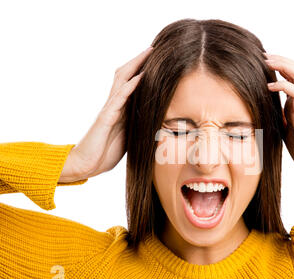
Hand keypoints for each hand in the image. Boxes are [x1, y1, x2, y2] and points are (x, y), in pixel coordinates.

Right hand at [59, 46, 152, 182]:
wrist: (86, 165)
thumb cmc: (106, 152)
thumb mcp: (128, 137)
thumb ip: (137, 125)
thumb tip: (155, 121)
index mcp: (120, 109)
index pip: (131, 83)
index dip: (142, 70)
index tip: (157, 60)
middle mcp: (114, 105)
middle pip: (125, 75)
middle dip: (139, 61)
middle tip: (153, 48)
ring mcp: (109, 109)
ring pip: (121, 80)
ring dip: (135, 66)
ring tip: (148, 53)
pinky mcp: (106, 118)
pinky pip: (119, 98)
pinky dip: (131, 86)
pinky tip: (141, 77)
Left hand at [263, 53, 293, 185]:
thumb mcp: (282, 131)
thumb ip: (275, 120)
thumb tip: (258, 115)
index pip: (290, 77)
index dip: (278, 67)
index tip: (261, 62)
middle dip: (281, 59)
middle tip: (264, 55)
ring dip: (284, 64)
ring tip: (267, 62)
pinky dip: (282, 85)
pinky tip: (268, 86)